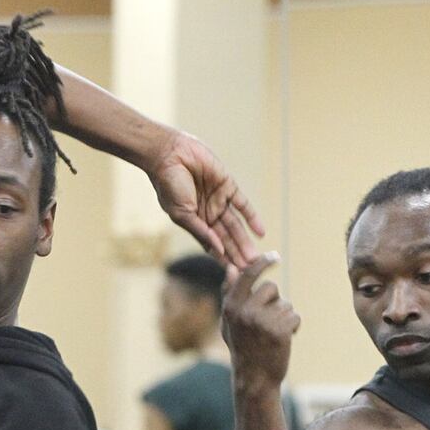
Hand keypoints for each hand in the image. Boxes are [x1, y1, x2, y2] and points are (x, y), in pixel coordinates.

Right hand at [147, 131, 264, 266]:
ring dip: (245, 241)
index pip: (213, 245)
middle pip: (227, 238)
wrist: (169, 154)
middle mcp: (208, 213)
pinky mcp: (227, 185)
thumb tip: (217, 250)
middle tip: (250, 270)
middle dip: (237, 254)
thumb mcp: (182, 214)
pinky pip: (243, 205)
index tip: (234, 275)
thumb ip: (200, 232)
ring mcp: (218, 200)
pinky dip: (252, 218)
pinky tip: (260, 232)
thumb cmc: (168, 185)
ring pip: (236, 225)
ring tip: (255, 258)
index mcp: (195, 222)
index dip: (223, 259)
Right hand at [222, 253, 298, 390]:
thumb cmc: (242, 347)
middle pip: (271, 288)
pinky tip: (284, 339)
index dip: (262, 263)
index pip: (247, 275)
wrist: (255, 378)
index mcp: (231, 307)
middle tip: (268, 321)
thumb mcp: (229, 321)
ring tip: (273, 334)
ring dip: (284, 317)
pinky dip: (294, 327)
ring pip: (285, 304)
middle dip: (275, 301)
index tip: (274, 256)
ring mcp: (262, 321)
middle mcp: (245, 312)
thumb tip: (232, 268)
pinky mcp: (279, 331)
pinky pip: (295, 316)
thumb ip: (230, 294)